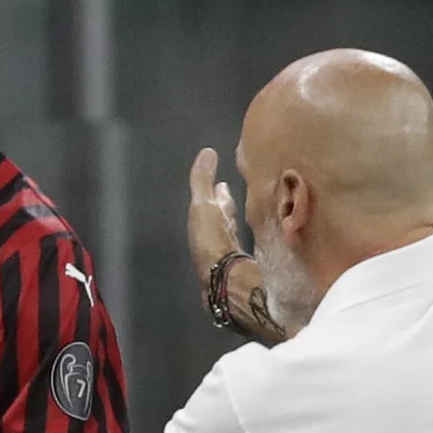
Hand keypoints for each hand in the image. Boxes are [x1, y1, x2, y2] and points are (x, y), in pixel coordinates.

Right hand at [187, 147, 244, 292]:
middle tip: (222, 195)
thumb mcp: (203, 206)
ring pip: (225, 232)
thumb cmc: (212, 240)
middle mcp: (229, 230)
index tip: (223, 183)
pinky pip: (222, 250)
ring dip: (223, 225)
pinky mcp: (222, 267)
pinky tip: (218, 249)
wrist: (221, 280)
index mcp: (224, 213)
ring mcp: (226, 250)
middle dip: (224, 205)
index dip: (221, 191)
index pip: (224, 198)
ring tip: (220, 219)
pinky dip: (220, 245)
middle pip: (227, 214)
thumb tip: (208, 152)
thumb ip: (203, 182)